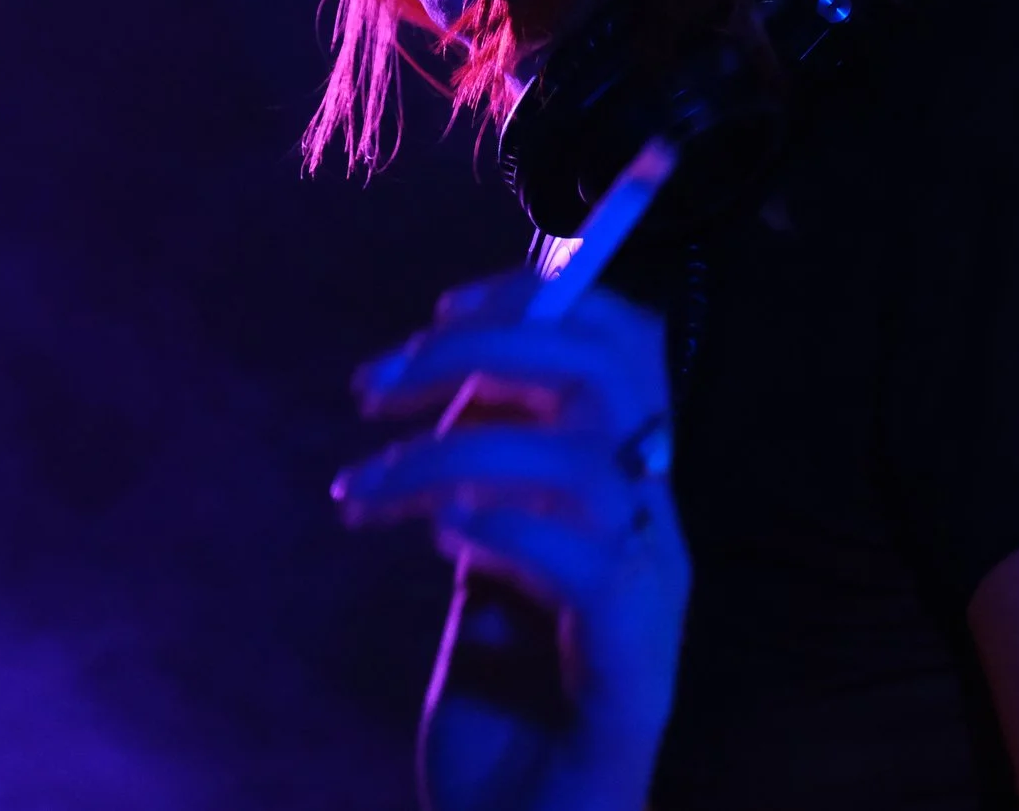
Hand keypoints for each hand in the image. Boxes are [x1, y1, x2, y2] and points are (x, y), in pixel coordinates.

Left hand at [336, 270, 687, 810]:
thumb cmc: (506, 720)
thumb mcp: (483, 572)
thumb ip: (484, 482)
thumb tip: (448, 380)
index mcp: (629, 494)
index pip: (626, 347)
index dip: (543, 298)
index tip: (439, 312)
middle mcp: (655, 531)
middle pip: (610, 373)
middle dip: (485, 347)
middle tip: (375, 386)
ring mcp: (653, 599)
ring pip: (582, 461)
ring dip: (450, 455)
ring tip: (362, 494)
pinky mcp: (632, 673)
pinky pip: (586, 564)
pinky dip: (503, 528)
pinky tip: (438, 540)